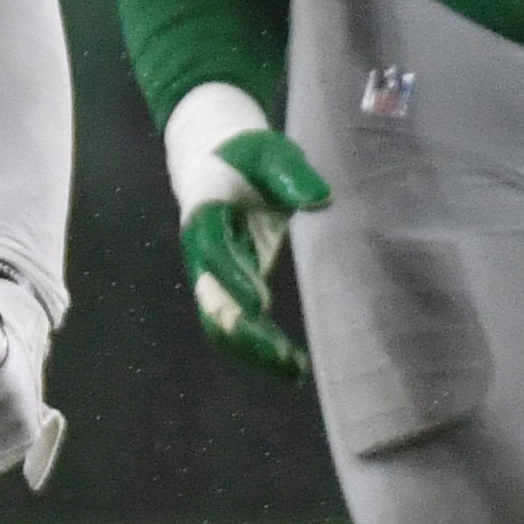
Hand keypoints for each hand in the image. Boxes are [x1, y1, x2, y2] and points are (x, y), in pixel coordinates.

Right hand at [164, 79, 329, 381]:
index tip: (260, 302)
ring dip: (253, 349)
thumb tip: (320, 201)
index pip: (211, 249)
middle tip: (282, 354)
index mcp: (204, 213)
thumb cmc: (248, 154)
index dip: (230, 276)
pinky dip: (263, 346)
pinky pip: (240, 324)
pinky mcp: (235, 285)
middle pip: (210, 300)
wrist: (220, 160)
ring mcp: (216, 273)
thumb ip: (291, 174)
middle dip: (242, 332)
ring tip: (295, 370)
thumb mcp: (270, 152)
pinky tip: (296, 366)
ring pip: (222, 322)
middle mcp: (203, 251)